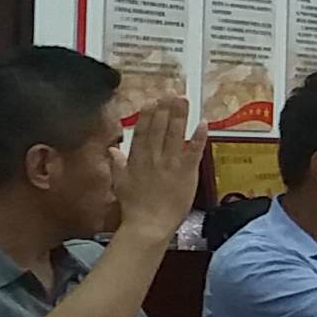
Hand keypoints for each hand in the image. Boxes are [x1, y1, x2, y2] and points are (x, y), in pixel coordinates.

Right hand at [116, 95, 207, 239]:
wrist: (148, 224)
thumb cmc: (133, 206)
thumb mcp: (120, 183)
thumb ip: (117, 163)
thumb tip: (112, 149)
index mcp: (137, 159)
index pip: (142, 131)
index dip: (147, 115)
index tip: (152, 100)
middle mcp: (153, 157)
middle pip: (160, 128)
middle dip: (165, 109)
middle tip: (171, 92)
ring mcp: (171, 164)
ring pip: (175, 134)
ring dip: (180, 115)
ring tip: (184, 99)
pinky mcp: (186, 173)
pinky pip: (194, 151)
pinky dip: (199, 137)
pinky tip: (203, 123)